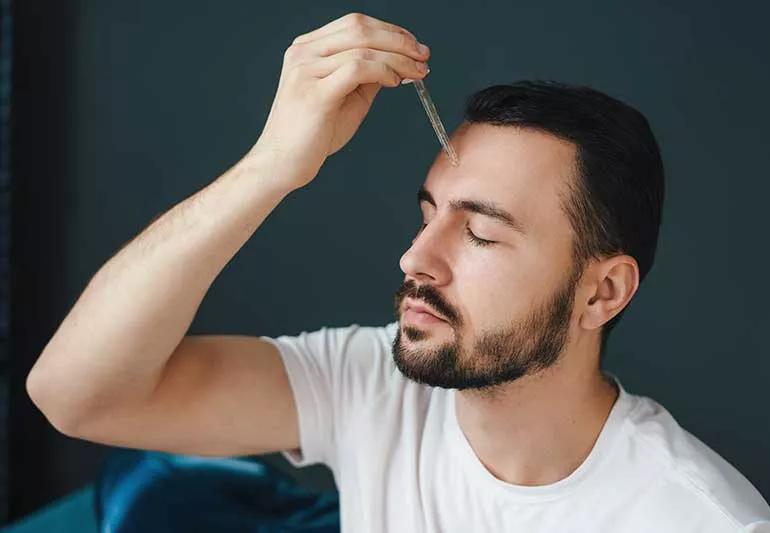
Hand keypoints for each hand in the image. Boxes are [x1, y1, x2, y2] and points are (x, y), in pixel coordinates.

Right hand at [250, 12, 429, 190]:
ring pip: (363, 48)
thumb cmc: (313, 135)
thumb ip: (366, 77)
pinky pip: (357, 69)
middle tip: (423, 55)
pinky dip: (384, 71)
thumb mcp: (347, 97)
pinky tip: (395, 82)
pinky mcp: (315, 92)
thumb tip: (397, 63)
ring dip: (398, 58)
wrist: (282, 164)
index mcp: (307, 49)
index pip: (354, 25)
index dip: (390, 31)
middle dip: (399, 40)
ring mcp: (306, 70)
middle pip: (360, 28)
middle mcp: (303, 53)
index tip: (414, 46)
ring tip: (417, 72)